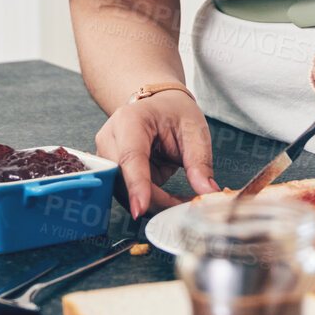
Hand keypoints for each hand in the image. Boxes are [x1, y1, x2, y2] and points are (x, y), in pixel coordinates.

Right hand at [94, 89, 220, 219]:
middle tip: (186, 206)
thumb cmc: (174, 112)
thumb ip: (200, 163)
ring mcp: (106, 157)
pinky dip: (150, 201)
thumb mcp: (194, 131)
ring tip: (182, 201)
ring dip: (154, 204)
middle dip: (155, 201)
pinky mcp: (112, 172)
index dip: (136, 185)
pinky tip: (170, 199)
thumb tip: (207, 193)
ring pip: (125, 193)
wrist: (158, 105)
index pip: (130, 157)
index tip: (141, 208)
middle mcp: (110, 138)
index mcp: (130, 121)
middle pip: (124, 181)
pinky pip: (128, 194)